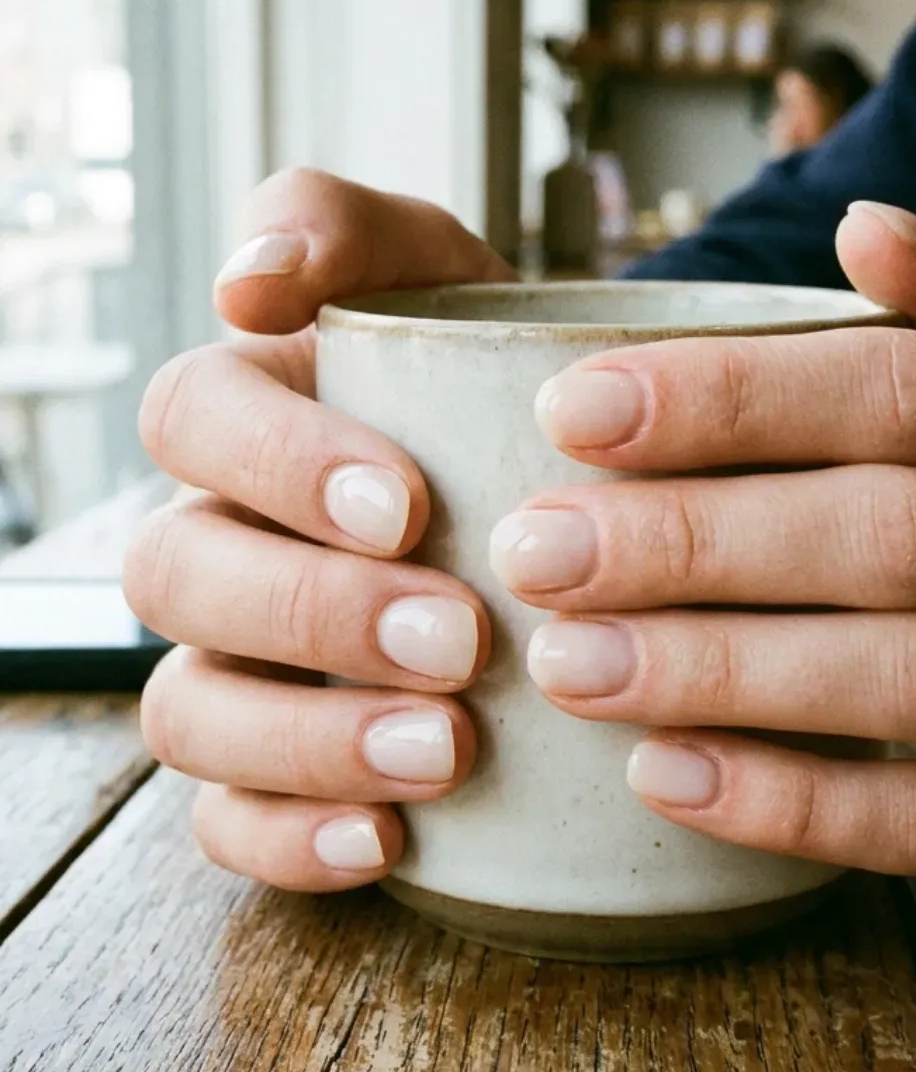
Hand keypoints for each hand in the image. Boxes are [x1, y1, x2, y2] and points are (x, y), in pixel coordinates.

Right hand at [124, 168, 511, 890]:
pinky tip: (390, 840)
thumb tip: (246, 280)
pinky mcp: (273, 769)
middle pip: (174, 576)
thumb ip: (347, 230)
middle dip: (307, 610)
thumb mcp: (444, 270)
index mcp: (244, 417)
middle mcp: (219, 540)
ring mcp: (236, 662)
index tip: (410, 505)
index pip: (190, 420)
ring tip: (443, 749)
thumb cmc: (500, 367)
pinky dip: (291, 841)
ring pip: (186, 712)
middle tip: (458, 636)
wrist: (584, 482)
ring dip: (302, 739)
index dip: (275, 464)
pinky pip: (225, 822)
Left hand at [491, 203, 915, 900]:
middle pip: (897, 533)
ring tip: (567, 663)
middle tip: (536, 550)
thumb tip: (867, 224)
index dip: (737, 398)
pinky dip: (795, 805)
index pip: (911, 389)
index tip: (572, 410)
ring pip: (915, 678)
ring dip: (724, 670)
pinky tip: (662, 774)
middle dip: (698, 540)